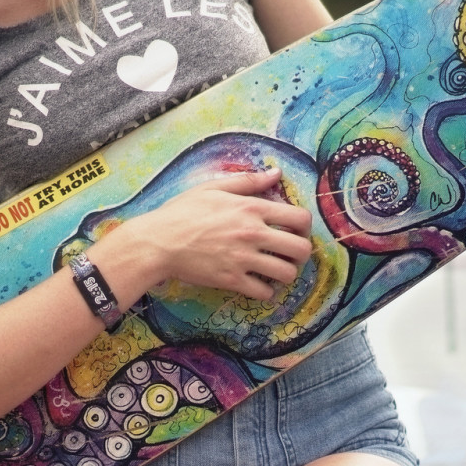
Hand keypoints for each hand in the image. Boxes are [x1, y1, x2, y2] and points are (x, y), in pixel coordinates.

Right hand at [113, 168, 312, 300]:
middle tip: (290, 254)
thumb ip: (249, 181)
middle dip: (302, 253)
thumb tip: (276, 172)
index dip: (306, 226)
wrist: (159, 241)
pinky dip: (266, 290)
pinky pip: (265, 292)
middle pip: (301, 249)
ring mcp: (243, 259)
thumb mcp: (214, 188)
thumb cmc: (183, 211)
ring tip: (275, 270)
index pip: (300, 218)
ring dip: (286, 273)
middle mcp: (253, 234)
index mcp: (251, 208)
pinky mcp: (232, 280)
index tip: (297, 230)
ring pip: (287, 273)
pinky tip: (258, 283)